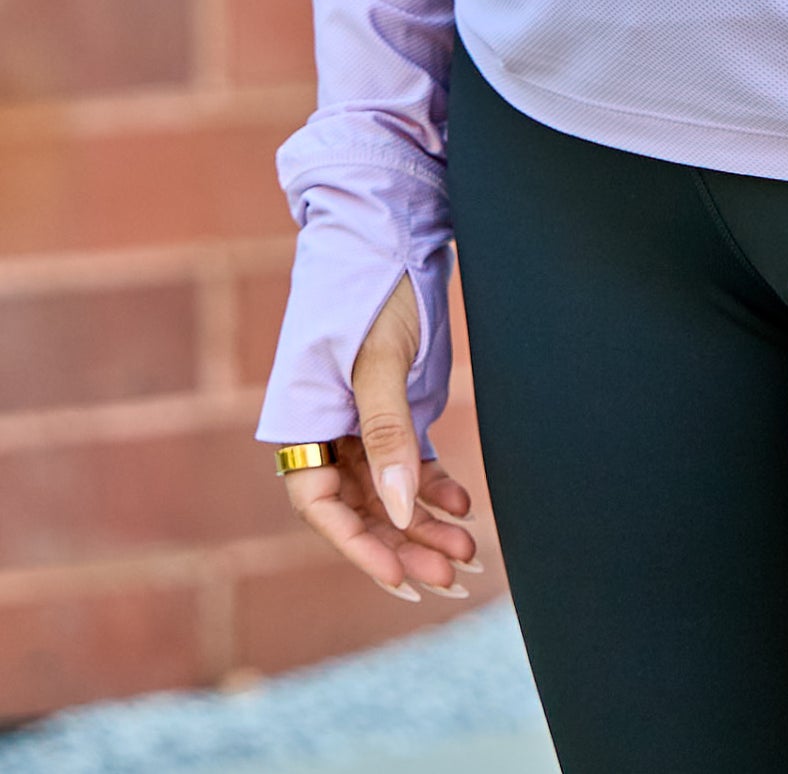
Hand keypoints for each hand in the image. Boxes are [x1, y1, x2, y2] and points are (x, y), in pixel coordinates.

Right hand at [280, 272, 476, 603]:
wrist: (391, 227)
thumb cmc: (373, 286)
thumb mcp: (380, 360)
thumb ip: (388, 434)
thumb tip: (400, 515)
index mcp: (304, 419)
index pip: (321, 504)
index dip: (358, 546)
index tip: (400, 576)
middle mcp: (327, 427)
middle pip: (360, 506)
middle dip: (403, 545)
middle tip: (451, 574)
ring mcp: (360, 418)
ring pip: (388, 490)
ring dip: (423, 525)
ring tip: (467, 552)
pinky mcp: (393, 405)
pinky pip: (407, 462)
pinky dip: (433, 488)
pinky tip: (462, 506)